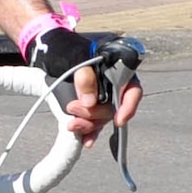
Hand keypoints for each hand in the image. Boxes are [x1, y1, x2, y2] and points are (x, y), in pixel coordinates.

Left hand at [24, 26, 141, 145]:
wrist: (58, 54)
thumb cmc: (73, 52)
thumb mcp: (78, 57)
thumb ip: (85, 76)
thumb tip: (89, 102)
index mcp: (120, 71)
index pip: (132, 91)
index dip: (128, 106)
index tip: (119, 119)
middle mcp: (115, 88)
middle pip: (113, 108)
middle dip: (94, 114)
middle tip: (73, 108)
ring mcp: (104, 100)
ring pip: (102, 118)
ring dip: (88, 124)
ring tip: (71, 124)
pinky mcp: (92, 109)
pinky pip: (95, 123)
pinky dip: (89, 132)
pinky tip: (85, 140)